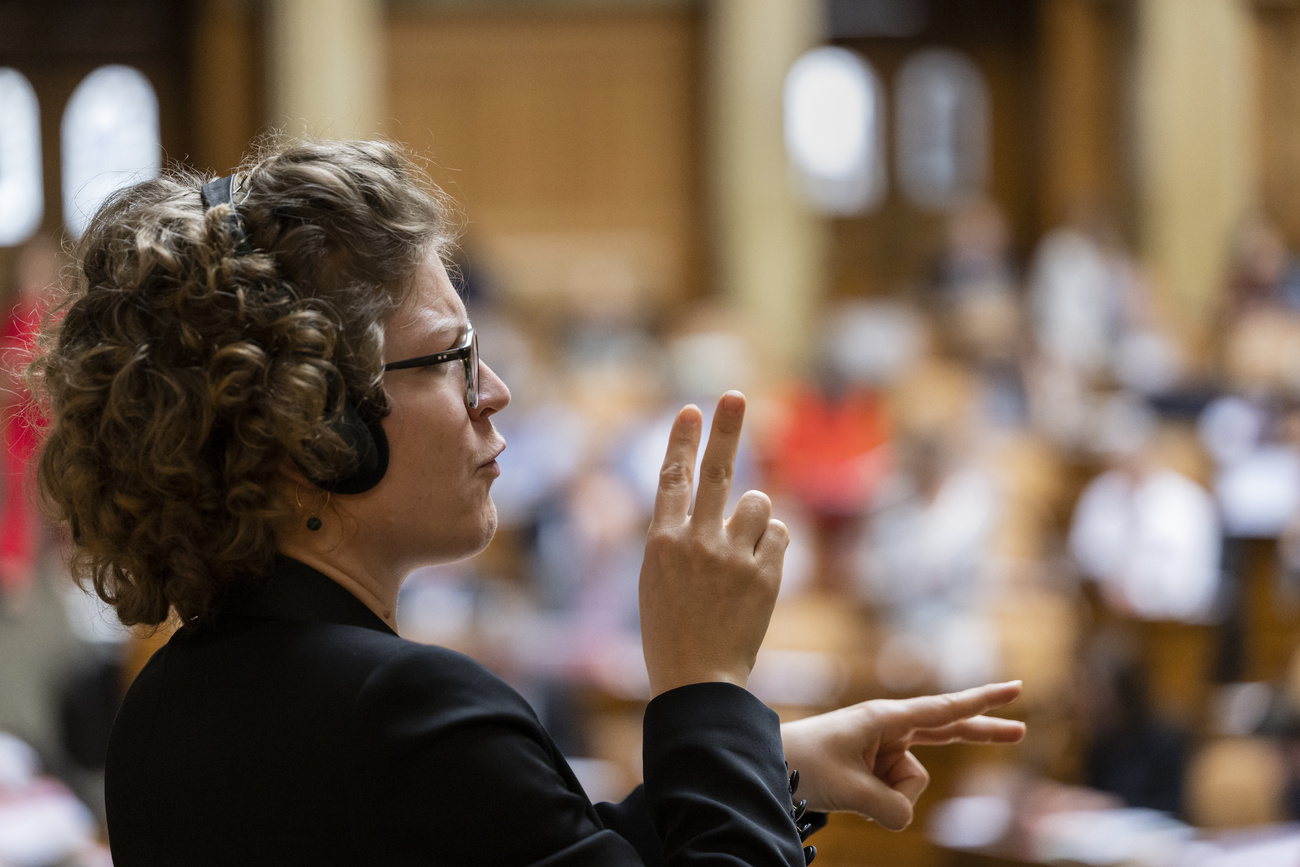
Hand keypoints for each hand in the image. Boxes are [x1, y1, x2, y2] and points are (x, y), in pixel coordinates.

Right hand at [639, 392, 788, 696]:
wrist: (698, 682)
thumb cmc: (672, 632)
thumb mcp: (657, 580)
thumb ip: (681, 537)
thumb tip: (724, 502)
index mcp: (660, 543)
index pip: (672, 478)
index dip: (682, 440)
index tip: (692, 409)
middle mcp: (695, 543)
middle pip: (715, 472)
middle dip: (726, 430)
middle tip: (734, 397)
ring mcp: (732, 558)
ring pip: (760, 505)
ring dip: (756, 519)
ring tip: (742, 554)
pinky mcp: (765, 576)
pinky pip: (780, 536)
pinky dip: (774, 547)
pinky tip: (758, 573)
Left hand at [780, 681, 1025, 829]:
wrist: (768, 765)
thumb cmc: (804, 764)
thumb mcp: (850, 791)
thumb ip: (891, 809)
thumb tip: (906, 818)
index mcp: (885, 719)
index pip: (945, 710)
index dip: (983, 702)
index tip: (1017, 688)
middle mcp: (890, 729)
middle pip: (948, 732)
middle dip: (982, 733)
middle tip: (1022, 730)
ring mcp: (885, 749)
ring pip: (912, 786)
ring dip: (888, 798)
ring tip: (848, 786)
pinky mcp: (877, 768)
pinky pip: (897, 798)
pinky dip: (881, 805)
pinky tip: (853, 795)